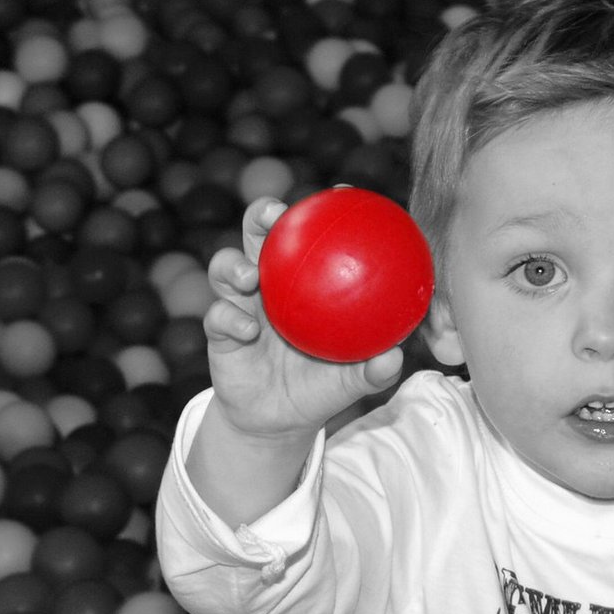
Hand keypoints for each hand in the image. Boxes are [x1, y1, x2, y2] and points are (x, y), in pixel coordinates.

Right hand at [202, 196, 405, 440]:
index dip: (321, 209)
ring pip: (225, 266)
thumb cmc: (321, 386)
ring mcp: (239, 304)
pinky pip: (218, 318)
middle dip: (262, 213)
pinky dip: (230, 319)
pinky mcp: (218, 331)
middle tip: (275, 214)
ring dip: (234, 265)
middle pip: (258, 233)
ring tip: (251, 276)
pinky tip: (247, 329)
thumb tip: (395, 356)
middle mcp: (268, 282)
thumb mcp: (353, 379)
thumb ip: (374, 368)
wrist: (280, 421)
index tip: (339, 192)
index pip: (310, 235)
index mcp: (302, 281)